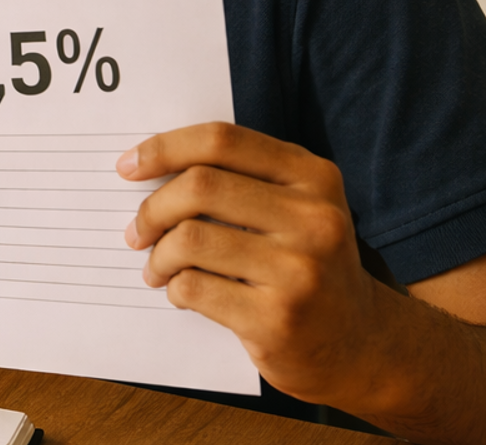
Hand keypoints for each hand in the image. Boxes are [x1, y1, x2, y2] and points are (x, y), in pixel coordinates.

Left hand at [118, 122, 390, 405]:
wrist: (358, 343)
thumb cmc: (305, 264)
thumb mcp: (295, 208)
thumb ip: (240, 178)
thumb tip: (149, 165)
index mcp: (314, 177)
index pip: (222, 141)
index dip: (165, 148)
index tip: (128, 166)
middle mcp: (314, 218)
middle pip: (199, 186)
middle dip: (152, 208)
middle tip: (136, 232)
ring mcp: (298, 271)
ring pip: (189, 239)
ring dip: (157, 256)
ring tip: (157, 268)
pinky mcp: (276, 319)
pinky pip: (193, 288)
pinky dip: (173, 289)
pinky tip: (182, 294)